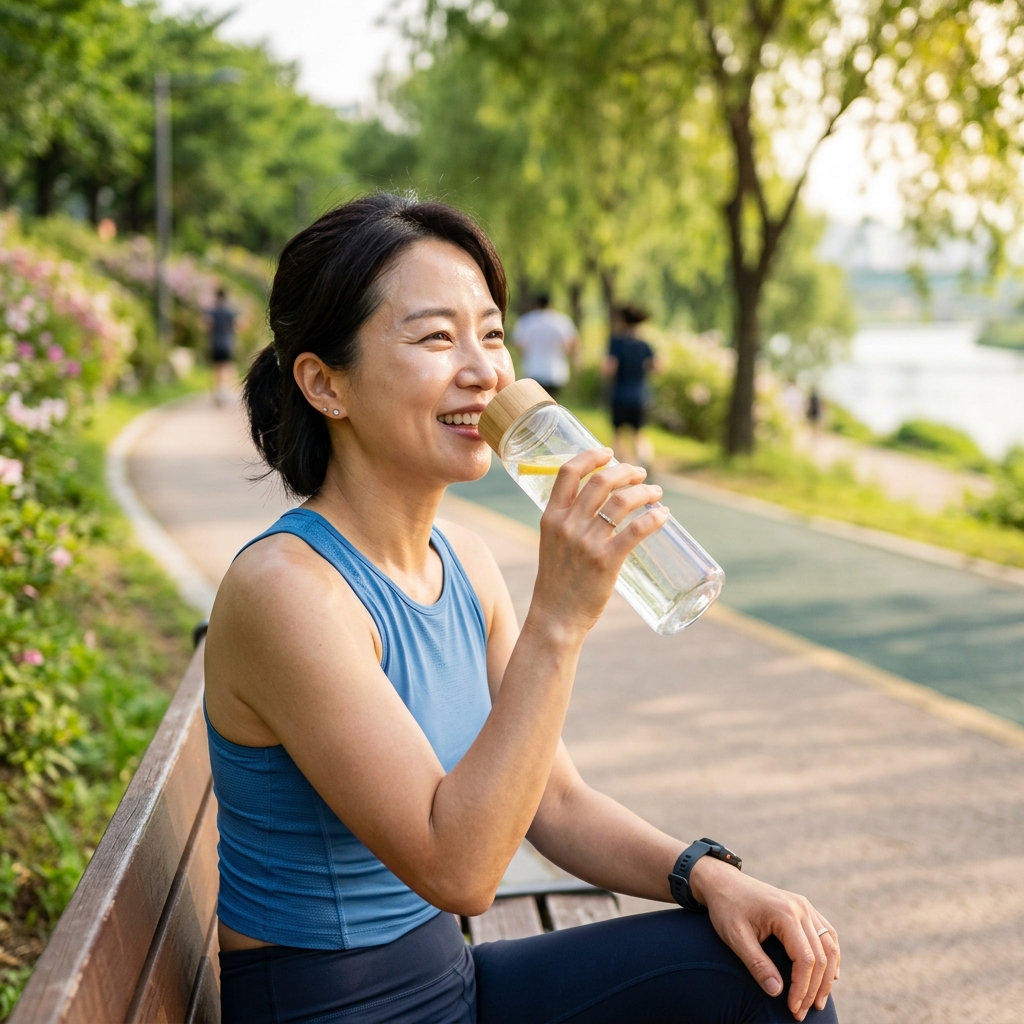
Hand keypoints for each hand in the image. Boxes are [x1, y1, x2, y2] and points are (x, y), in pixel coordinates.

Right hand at [530, 448, 666, 633]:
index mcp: (551, 517)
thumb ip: (568, 523)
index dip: (591, 457)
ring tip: (656, 494)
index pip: (568, 473)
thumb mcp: (552, 544)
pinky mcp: (606, 561)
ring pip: (622, 501)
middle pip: (601, 481)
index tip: (609, 454)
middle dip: (626, 471)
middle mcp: (568, 524)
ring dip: (644, 491)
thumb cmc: (556, 582)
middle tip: (641, 474)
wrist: (555, 617)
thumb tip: (598, 506)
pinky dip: (654, 518)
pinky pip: (636, 530)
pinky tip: (663, 516)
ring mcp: (587, 542)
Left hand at [690, 856, 839, 1020]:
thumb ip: (757, 964)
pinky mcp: (804, 908)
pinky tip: (829, 975)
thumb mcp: (735, 937)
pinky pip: (827, 934)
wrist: (723, 882)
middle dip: (814, 989)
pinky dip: (831, 956)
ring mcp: (805, 906)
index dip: (802, 988)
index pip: (805, 959)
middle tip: (802, 1013)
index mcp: (785, 913)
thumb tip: (777, 992)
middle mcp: (801, 908)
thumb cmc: (726, 908)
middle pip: (821, 956)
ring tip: (817, 1001)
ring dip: (827, 976)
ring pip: (830, 946)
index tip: (793, 1009)